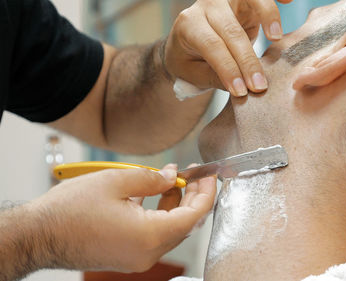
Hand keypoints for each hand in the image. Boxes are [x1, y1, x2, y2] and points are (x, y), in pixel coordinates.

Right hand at [31, 164, 215, 272]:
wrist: (38, 236)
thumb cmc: (70, 211)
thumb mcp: (116, 181)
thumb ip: (151, 179)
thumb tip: (171, 176)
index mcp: (150, 236)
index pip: (195, 215)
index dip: (206, 193)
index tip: (210, 175)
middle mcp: (148, 253)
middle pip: (185, 224)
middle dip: (192, 196)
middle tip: (192, 174)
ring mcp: (137, 258)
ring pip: (170, 229)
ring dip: (175, 204)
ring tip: (172, 179)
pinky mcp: (127, 256)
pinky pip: (153, 235)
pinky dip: (159, 214)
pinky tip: (152, 194)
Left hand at [165, 0, 292, 96]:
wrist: (188, 38)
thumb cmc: (189, 59)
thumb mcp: (193, 73)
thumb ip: (215, 78)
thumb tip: (242, 89)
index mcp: (190, 25)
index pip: (212, 46)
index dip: (228, 69)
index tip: (242, 91)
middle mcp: (207, 6)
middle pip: (231, 30)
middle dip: (248, 60)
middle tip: (260, 85)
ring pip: (249, 0)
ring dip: (267, 16)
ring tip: (276, 38)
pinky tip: (288, 0)